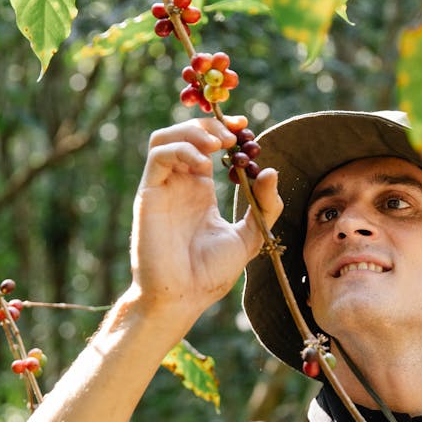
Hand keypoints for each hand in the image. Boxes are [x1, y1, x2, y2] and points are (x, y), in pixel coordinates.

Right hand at [129, 115, 281, 329]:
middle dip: (210, 124)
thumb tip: (272, 172)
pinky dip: (182, 149)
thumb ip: (265, 206)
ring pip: (165, 137)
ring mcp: (163, 188)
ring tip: (219, 143)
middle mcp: (179, 184)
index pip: (204, 144)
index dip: (223, 129)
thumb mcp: (249, 236)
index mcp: (199, 190)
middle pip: (184, 133)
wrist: (182, 297)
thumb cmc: (210, 273)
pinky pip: (158, 156)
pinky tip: (204, 162)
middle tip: (236, 135)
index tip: (246, 129)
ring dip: (192, 131)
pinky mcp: (149, 194)